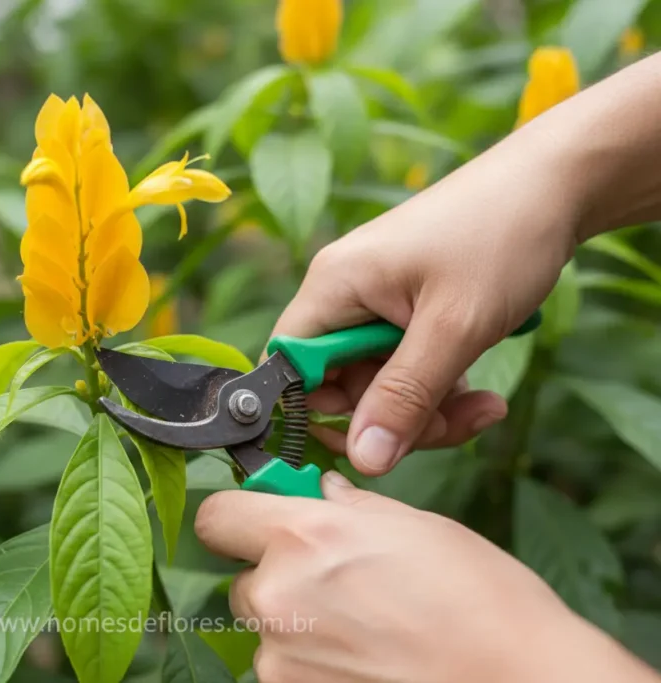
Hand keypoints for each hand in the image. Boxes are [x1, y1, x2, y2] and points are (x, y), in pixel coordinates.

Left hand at [194, 472, 659, 682]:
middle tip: (336, 585)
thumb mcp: (415, 526)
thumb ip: (350, 509)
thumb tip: (324, 496)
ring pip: (267, 631)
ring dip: (298, 627)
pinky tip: (366, 659)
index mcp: (304, 535)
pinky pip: (286, 670)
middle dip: (277, 579)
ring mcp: (281, 657)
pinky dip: (313, 664)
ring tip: (366, 630)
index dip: (236, 518)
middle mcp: (278, 595)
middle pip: (243, 579)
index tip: (256, 523)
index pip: (217, 516)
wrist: (516, 679)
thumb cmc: (480, 600)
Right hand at [269, 121, 578, 474]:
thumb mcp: (454, 328)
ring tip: (485, 408)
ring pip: (379, 386)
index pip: (288, 367)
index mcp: (334, 286)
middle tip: (451, 427)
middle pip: (338, 386)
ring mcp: (377, 301)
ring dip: (427, 410)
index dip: (316, 413)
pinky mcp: (408, 310)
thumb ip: (405, 397)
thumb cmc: (502, 235)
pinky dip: (441, 390)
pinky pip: (407, 370)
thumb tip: (364, 461)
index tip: (370, 441)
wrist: (558, 184)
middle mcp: (344, 294)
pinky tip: (483, 395)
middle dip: (392, 419)